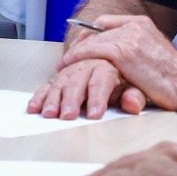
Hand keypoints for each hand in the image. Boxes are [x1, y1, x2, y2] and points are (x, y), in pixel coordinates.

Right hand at [27, 59, 146, 119]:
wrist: (125, 60)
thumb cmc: (133, 78)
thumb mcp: (141, 87)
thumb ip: (136, 96)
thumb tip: (132, 104)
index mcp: (111, 62)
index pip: (102, 79)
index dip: (97, 97)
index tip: (94, 114)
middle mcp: (90, 62)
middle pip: (78, 79)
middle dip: (72, 98)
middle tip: (68, 115)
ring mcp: (75, 68)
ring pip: (61, 80)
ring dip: (53, 98)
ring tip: (49, 113)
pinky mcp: (63, 74)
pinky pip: (50, 83)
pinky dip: (41, 95)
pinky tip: (35, 107)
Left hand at [60, 15, 176, 112]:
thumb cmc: (174, 78)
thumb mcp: (153, 54)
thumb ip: (135, 50)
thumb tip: (117, 60)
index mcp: (142, 24)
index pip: (105, 22)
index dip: (89, 34)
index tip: (80, 45)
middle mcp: (134, 26)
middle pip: (95, 30)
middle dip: (79, 43)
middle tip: (68, 57)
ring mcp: (128, 37)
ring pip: (91, 40)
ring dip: (75, 53)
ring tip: (64, 64)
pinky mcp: (123, 52)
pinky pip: (92, 50)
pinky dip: (77, 57)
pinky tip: (69, 65)